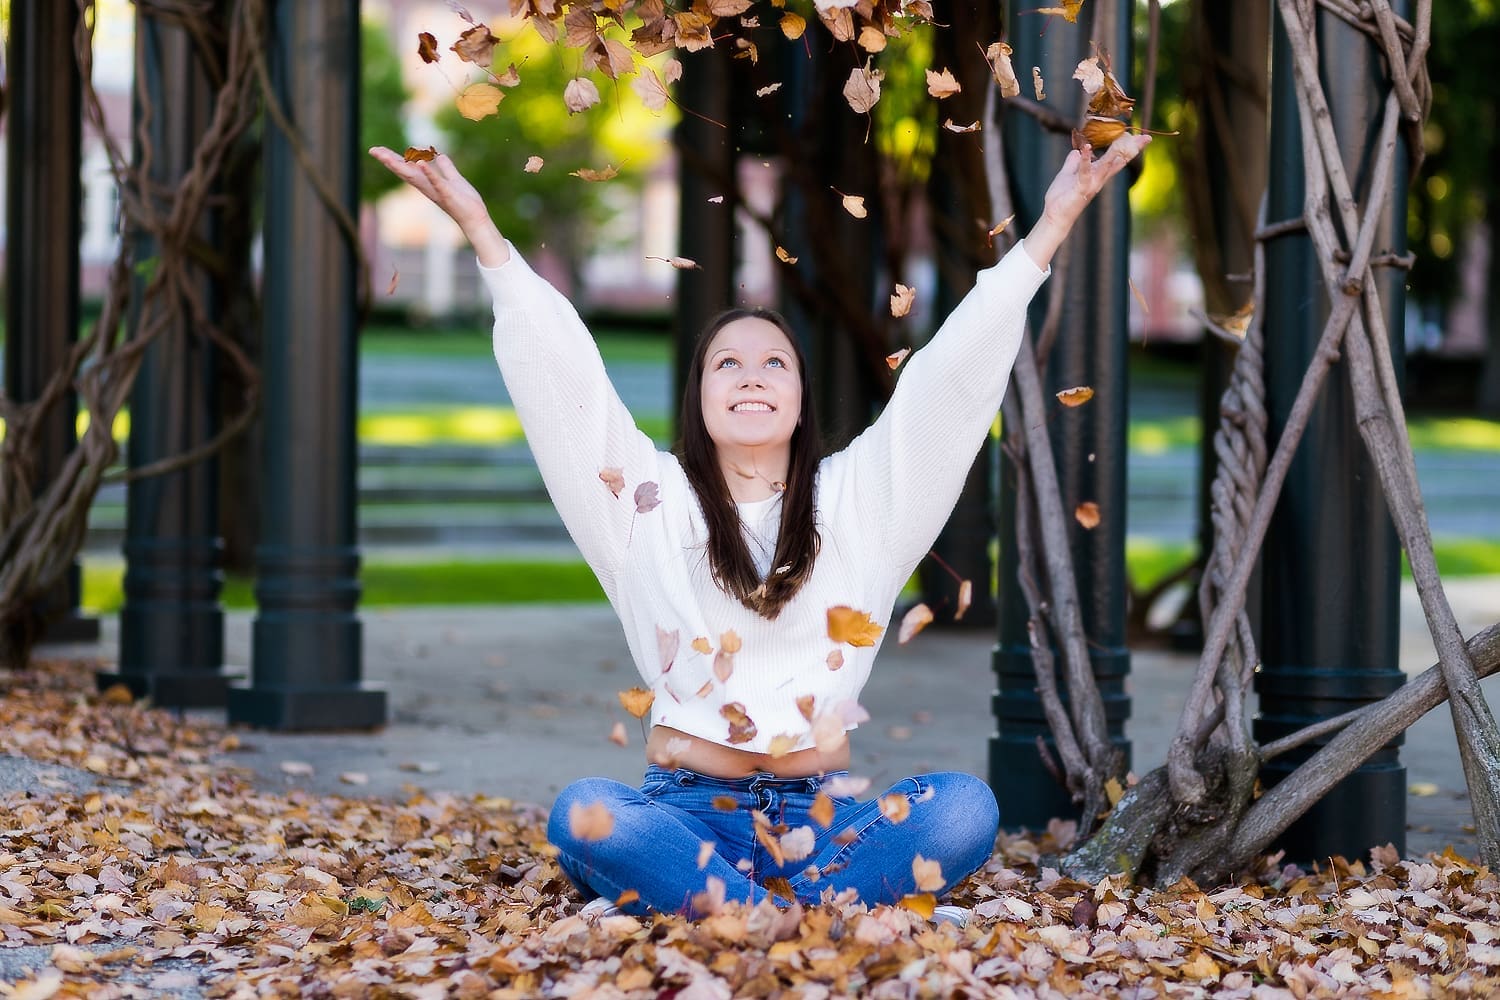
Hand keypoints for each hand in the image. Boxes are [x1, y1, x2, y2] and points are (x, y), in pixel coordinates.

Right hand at [368, 146, 509, 266]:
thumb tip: (441, 155)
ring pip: (414, 177)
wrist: (475, 218)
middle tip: (373, 150)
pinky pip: (436, 181)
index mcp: (428, 182)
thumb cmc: (465, 202)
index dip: (393, 159)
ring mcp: (436, 191)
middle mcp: (428, 187)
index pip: (408, 168)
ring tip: (386, 156)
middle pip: (404, 172)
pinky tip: (419, 162)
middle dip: (389, 161)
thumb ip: (447, 168)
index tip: (378, 150)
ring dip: (401, 166)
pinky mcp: (447, 193)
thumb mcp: (455, 179)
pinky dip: (428, 172)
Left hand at [1023, 133, 1150, 270]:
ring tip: (1124, 137)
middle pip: (1119, 161)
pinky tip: (1087, 148)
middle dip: (1132, 149)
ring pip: (1106, 165)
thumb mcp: (1068, 174)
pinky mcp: (1081, 189)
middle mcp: (1099, 179)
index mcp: (1098, 174)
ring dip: (1114, 151)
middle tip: (1146, 137)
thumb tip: (1077, 150)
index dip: (1129, 148)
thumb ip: (1073, 162)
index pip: (1117, 159)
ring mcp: (1092, 184)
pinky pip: (1085, 172)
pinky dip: (1086, 159)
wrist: (1055, 216)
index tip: (1142, 136)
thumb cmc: (1062, 197)